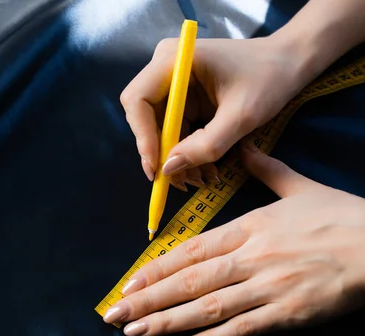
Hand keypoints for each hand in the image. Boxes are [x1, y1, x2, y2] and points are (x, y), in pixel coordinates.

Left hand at [103, 145, 364, 335]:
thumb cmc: (341, 216)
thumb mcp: (301, 187)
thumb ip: (266, 170)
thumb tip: (244, 150)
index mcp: (250, 227)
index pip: (191, 251)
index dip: (155, 269)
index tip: (127, 283)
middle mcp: (251, 258)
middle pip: (189, 281)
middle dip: (147, 299)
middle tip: (113, 315)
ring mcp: (267, 287)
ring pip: (207, 307)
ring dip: (167, 321)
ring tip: (136, 331)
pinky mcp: (287, 313)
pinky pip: (242, 328)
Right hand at [120, 35, 311, 189]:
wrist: (290, 64)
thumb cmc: (269, 80)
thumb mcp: (240, 118)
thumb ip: (205, 146)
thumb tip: (168, 170)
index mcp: (174, 61)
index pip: (138, 101)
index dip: (143, 138)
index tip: (157, 169)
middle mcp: (167, 70)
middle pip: (146, 120)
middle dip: (163, 154)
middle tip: (182, 183)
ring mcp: (176, 85)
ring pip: (162, 131)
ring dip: (179, 160)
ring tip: (203, 180)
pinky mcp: (187, 100)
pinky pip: (178, 132)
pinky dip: (190, 153)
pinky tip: (207, 170)